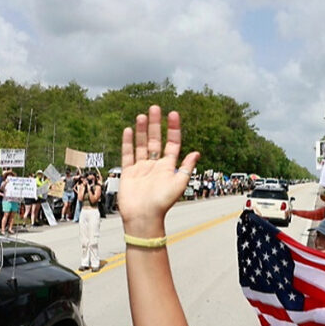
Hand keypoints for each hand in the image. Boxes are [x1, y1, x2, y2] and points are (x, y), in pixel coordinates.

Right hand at [119, 105, 198, 232]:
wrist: (143, 217)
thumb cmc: (162, 203)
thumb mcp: (179, 183)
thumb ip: (186, 167)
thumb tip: (197, 152)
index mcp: (168, 167)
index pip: (172, 143)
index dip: (173, 129)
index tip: (173, 114)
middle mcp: (155, 165)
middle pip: (156, 140)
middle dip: (156, 124)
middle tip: (155, 108)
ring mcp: (141, 168)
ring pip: (142, 144)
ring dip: (142, 130)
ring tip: (142, 115)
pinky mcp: (128, 173)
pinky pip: (128, 154)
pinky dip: (128, 142)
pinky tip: (128, 130)